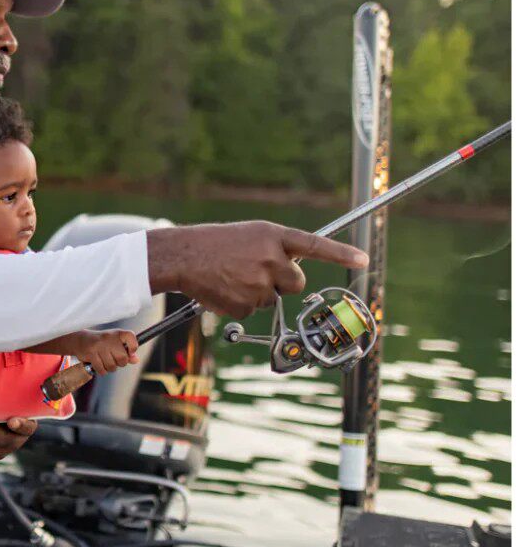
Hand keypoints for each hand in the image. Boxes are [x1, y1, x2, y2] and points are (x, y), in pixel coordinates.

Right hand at [70, 329, 138, 374]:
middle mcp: (109, 338)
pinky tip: (100, 365)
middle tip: (114, 360)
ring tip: (106, 362)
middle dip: (120, 363)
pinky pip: (102, 369)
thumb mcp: (115, 343)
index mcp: (117, 333)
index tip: (130, 353)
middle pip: (123, 358)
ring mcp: (99, 345)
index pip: (130, 336)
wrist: (81, 340)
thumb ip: (126, 351)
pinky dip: (102, 371)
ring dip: (110, 368)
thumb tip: (136, 360)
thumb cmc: (102, 342)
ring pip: (112, 366)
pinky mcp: (91, 354)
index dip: (133, 347)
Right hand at [146, 221, 369, 319]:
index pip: (316, 246)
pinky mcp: (245, 305)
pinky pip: (252, 311)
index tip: (363, 260)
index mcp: (274, 237)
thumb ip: (274, 249)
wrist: (184, 257)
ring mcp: (259, 284)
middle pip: (296, 283)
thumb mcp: (249, 235)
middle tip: (259, 275)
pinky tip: (224, 289)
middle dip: (283, 284)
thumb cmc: (214, 244)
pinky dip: (240, 304)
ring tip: (232, 278)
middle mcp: (271, 260)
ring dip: (256, 293)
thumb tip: (292, 270)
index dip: (341, 255)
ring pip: (271, 299)